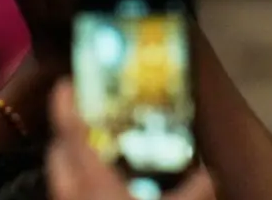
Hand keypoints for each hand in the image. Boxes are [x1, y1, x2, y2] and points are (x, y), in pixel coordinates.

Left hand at [46, 79, 215, 199]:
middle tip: (91, 120)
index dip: (67, 106)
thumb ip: (197, 191)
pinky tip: (107, 193)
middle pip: (59, 157)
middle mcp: (73, 197)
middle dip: (70, 137)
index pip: (74, 134)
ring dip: (74, 166)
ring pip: (62, 183)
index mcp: (94, 184)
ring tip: (100, 157)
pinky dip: (83, 191)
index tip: (64, 83)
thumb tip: (212, 175)